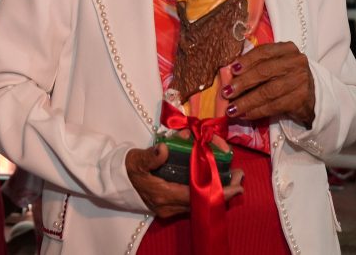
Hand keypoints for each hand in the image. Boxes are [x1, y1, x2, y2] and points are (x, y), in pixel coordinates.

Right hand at [125, 143, 243, 217]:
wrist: (115, 180)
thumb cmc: (128, 168)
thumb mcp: (137, 159)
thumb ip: (151, 155)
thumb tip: (165, 147)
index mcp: (164, 195)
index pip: (197, 195)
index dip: (219, 191)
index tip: (237, 185)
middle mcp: (170, 206)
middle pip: (203, 200)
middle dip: (225, 190)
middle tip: (240, 176)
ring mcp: (170, 207)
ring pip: (200, 201)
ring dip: (218, 189)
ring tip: (234, 176)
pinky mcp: (171, 204)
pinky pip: (194, 199)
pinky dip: (207, 189)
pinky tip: (216, 178)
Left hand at [222, 42, 314, 127]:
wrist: (311, 95)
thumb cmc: (285, 76)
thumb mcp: (274, 64)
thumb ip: (255, 65)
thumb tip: (229, 73)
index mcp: (287, 49)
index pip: (264, 52)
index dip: (246, 60)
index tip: (232, 70)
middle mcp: (297, 62)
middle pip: (264, 72)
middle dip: (243, 83)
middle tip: (226, 92)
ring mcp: (301, 81)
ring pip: (268, 92)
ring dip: (247, 101)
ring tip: (231, 109)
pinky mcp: (301, 100)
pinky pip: (274, 106)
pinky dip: (257, 111)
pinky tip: (245, 115)